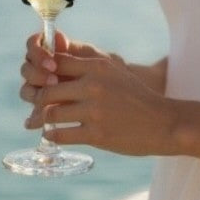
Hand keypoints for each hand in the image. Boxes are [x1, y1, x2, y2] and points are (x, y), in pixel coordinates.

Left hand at [21, 40, 174, 156]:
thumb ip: (88, 67)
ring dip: (42, 120)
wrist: (163, 123)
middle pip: (48, 90)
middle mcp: (94, 86)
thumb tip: (54, 64)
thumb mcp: (115, 72)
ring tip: (39, 123)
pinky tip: (52, 135)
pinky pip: (61, 135)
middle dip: (39, 100)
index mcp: (98, 67)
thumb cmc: (136, 97)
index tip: (41, 83)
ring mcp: (95, 111)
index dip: (43, 73)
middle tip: (36, 107)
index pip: (56, 63)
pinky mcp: (97, 134)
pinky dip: (52, 135)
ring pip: (51, 114)